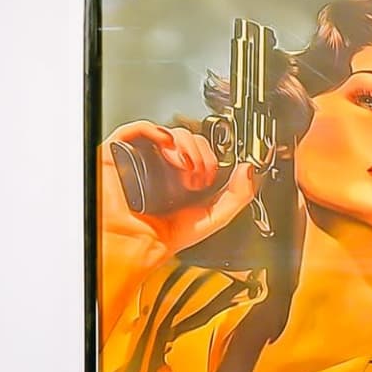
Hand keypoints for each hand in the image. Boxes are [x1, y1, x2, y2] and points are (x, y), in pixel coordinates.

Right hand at [95, 122, 257, 257]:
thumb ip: (238, 196)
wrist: (137, 244)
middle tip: (200, 176)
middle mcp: (165, 164)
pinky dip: (157, 131)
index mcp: (186, 175)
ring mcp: (145, 157)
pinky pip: (138, 128)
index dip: (214, 155)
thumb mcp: (215, 217)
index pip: (204, 149)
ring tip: (184, 169)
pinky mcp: (122, 152)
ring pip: (169, 131)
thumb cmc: (165, 236)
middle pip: (189, 137)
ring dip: (185, 145)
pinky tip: (168, 147)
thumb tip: (249, 170)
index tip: (218, 172)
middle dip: (202, 153)